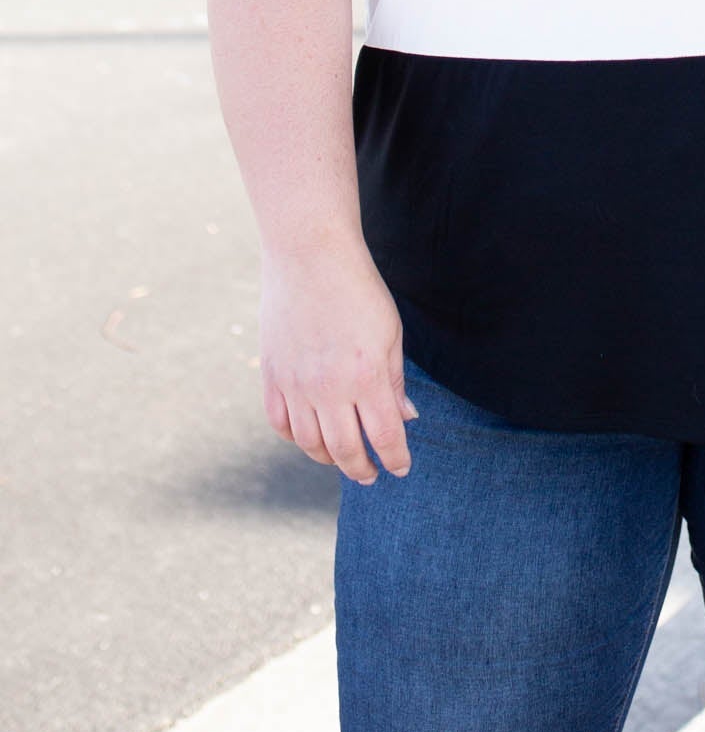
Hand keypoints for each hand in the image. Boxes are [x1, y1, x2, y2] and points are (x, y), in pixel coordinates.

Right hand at [258, 235, 417, 482]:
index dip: (395, 458)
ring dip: (329, 459)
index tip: (400, 468)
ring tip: (342, 460)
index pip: (385, 436)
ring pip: (310, 444)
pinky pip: (280, 423)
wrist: (310, 256)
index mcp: (366, 376)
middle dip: (362, 469)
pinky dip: (295, 438)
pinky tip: (310, 437)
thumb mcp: (390, 333)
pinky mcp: (271, 375)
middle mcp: (329, 388)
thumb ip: (395, 380)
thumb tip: (405, 418)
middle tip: (371, 475)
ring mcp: (295, 384)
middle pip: (345, 450)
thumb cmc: (359, 290)